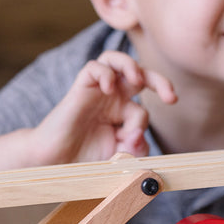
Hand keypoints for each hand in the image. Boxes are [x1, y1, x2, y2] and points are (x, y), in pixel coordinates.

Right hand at [30, 51, 176, 164]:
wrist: (52, 163)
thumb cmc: (83, 159)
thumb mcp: (117, 158)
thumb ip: (134, 149)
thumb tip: (140, 135)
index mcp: (123, 114)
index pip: (143, 109)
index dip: (141, 124)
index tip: (133, 139)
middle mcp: (112, 99)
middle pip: (140, 75)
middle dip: (160, 82)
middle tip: (170, 97)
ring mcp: (96, 91)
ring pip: (116, 60)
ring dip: (132, 65)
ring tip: (137, 79)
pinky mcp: (80, 88)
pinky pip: (94, 67)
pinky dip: (105, 72)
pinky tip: (107, 87)